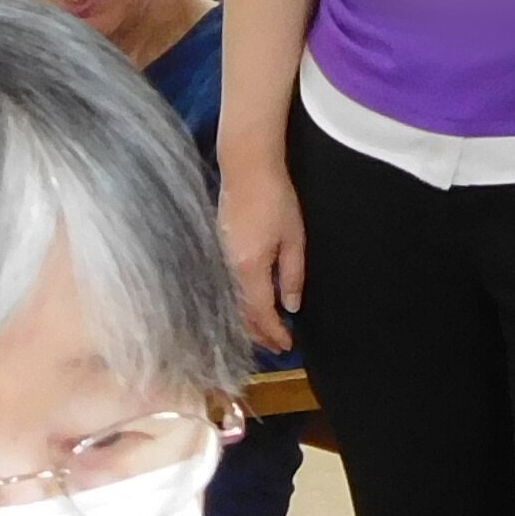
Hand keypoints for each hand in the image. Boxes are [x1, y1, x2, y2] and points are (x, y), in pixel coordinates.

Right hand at [218, 154, 304, 348]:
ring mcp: (221, 261)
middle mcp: (230, 270)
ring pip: (234, 303)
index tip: (288, 346)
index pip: (261, 313)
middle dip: (260, 334)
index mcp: (249, 268)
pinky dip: (242, 305)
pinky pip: (230, 289)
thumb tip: (291, 307)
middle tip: (279, 347)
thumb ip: (292, 275)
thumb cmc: (276, 199)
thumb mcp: (293, 238)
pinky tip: (253, 306)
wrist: (247, 168)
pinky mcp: (221, 251)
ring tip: (267, 333)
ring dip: (250, 322)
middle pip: (242, 314)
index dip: (274, 333)